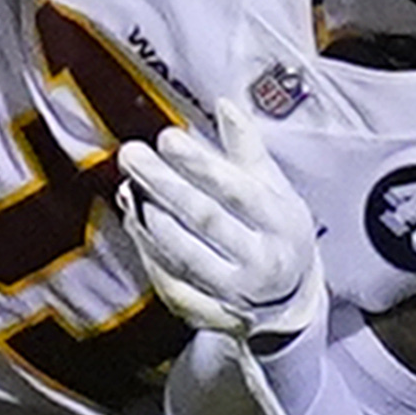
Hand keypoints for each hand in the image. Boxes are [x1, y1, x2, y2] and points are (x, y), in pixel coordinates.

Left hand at [119, 123, 325, 349]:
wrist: (288, 304)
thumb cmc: (275, 231)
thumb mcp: (274, 190)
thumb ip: (247, 149)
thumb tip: (225, 104)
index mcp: (282, 225)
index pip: (237, 192)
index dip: (200, 165)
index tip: (167, 138)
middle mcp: (262, 261)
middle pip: (204, 220)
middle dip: (163, 185)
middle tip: (131, 153)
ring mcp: (234, 291)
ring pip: (183, 252)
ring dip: (149, 216)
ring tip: (127, 184)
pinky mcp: (209, 310)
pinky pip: (170, 278)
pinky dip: (147, 248)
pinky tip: (132, 217)